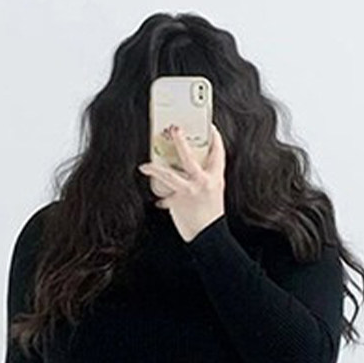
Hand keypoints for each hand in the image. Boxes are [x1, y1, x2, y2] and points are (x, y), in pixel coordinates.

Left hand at [137, 121, 225, 242]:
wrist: (210, 236)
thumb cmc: (211, 215)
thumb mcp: (214, 192)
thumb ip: (205, 179)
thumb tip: (189, 169)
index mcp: (216, 178)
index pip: (218, 153)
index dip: (214, 138)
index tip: (210, 126)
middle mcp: (203, 182)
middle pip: (189, 157)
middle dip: (180, 142)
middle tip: (174, 129)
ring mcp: (189, 191)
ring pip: (169, 175)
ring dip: (155, 168)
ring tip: (145, 165)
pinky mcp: (178, 202)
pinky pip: (164, 197)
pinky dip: (160, 198)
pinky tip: (156, 198)